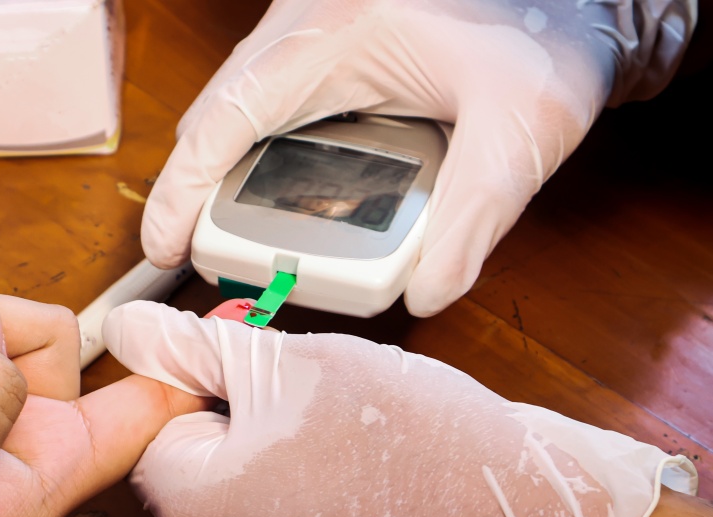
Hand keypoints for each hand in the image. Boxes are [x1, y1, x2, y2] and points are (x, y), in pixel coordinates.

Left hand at [102, 300, 698, 516]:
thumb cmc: (417, 445)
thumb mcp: (290, 364)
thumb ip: (193, 347)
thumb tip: (129, 331)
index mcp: (193, 513)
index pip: (154, 428)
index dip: (209, 386)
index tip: (259, 372)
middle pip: (194, 471)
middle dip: (241, 426)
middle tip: (310, 404)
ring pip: (240, 503)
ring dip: (275, 462)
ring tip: (343, 445)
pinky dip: (306, 507)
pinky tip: (359, 484)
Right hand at [142, 0, 695, 315]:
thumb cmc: (545, 32)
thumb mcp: (521, 129)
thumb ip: (477, 217)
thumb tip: (430, 294)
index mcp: (339, 34)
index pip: (227, 117)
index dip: (183, 190)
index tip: (166, 247)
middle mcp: (308, 22)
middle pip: (216, 113)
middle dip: (196, 186)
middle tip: (201, 251)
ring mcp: (313, 26)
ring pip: (235, 105)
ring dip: (224, 168)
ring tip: (233, 232)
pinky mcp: (329, 41)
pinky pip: (268, 98)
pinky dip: (257, 148)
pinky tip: (281, 189)